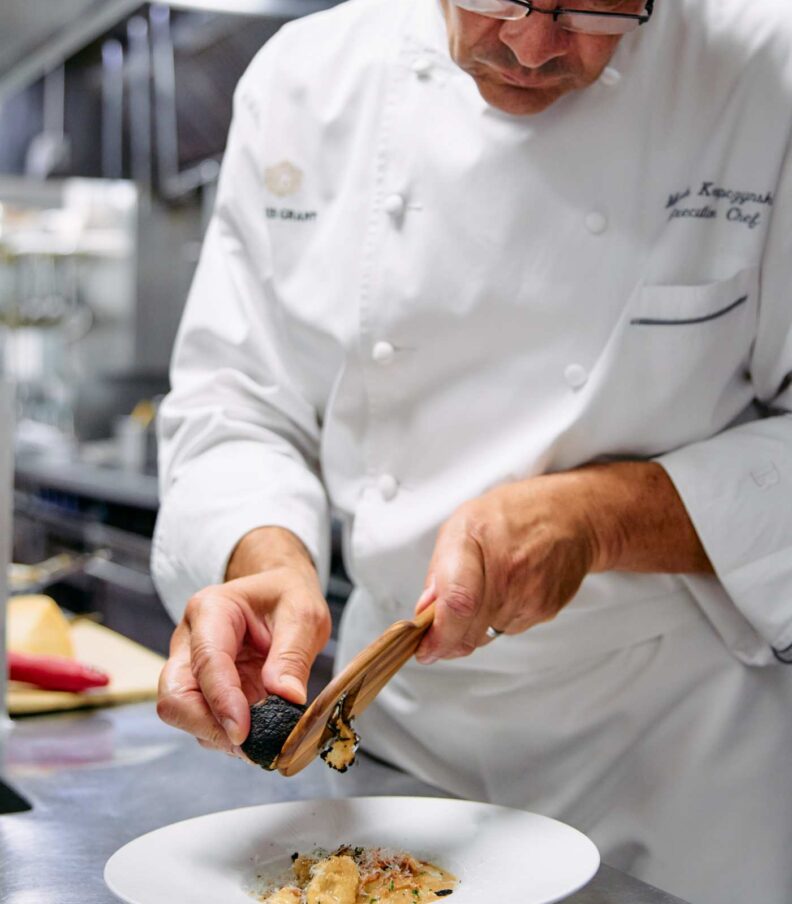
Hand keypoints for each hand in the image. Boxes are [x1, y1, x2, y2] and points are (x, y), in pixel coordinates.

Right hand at [157, 529, 329, 753]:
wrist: (280, 594)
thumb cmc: (287, 596)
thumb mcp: (303, 614)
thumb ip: (293, 654)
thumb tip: (287, 697)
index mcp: (210, 610)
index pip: (206, 661)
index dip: (221, 701)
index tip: (243, 732)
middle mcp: (190, 640)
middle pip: (175, 695)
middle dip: (207, 726)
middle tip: (251, 746)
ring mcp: (192, 668)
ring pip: (185, 715)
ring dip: (221, 735)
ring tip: (266, 737)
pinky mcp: (203, 691)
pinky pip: (205, 721)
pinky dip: (229, 735)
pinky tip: (261, 732)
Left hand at [414, 471, 600, 663]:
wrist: (571, 516)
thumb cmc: (513, 515)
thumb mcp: (462, 524)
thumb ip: (439, 570)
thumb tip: (425, 611)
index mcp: (476, 538)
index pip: (458, 601)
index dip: (439, 634)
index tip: (425, 648)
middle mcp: (507, 568)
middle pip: (469, 629)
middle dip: (447, 640)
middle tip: (438, 633)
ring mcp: (530, 592)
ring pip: (486, 635)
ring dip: (473, 627)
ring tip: (483, 590)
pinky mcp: (546, 609)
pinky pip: (508, 629)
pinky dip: (498, 619)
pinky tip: (506, 591)